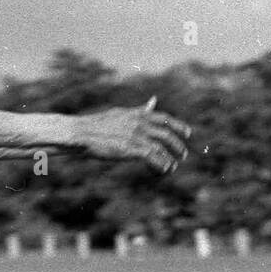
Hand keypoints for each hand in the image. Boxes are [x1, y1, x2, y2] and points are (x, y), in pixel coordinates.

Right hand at [73, 97, 190, 172]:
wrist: (82, 133)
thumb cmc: (99, 124)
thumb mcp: (123, 112)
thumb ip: (140, 109)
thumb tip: (154, 100)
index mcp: (139, 114)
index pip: (165, 118)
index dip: (179, 126)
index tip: (188, 133)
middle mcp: (140, 124)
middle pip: (167, 134)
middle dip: (178, 145)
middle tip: (184, 155)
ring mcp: (135, 136)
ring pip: (161, 148)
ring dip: (170, 159)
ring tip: (173, 167)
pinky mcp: (130, 149)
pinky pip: (152, 158)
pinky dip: (160, 165)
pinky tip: (163, 170)